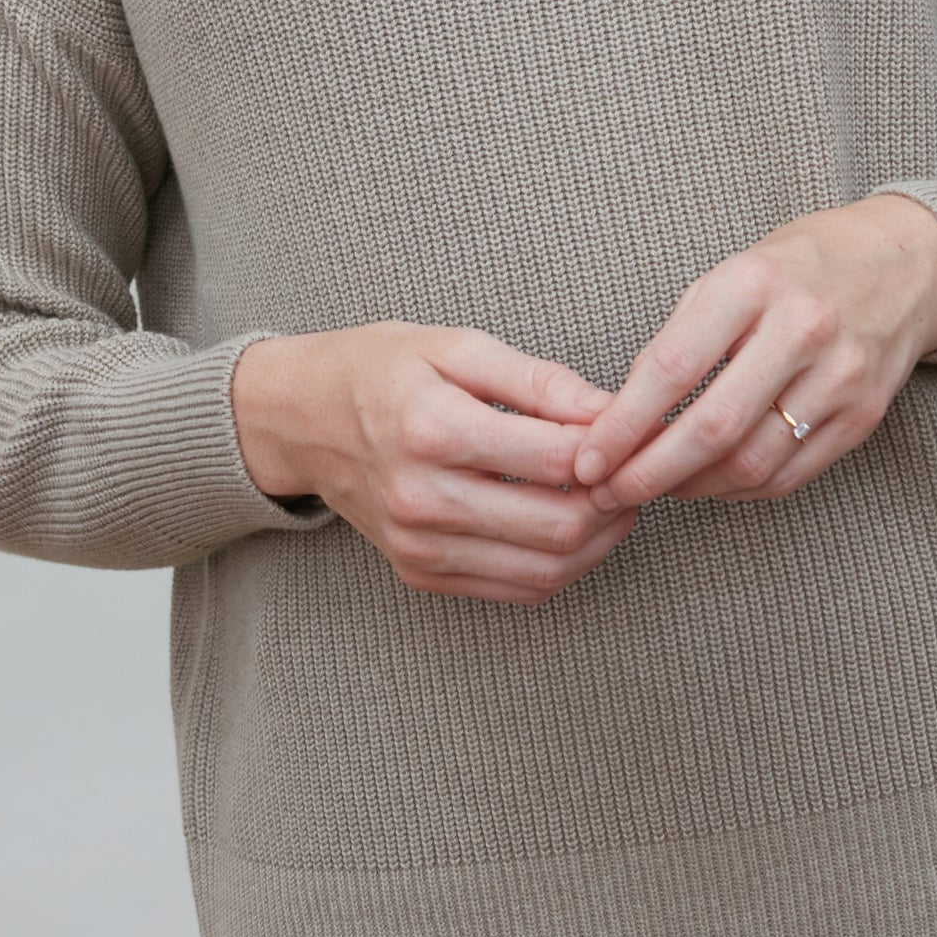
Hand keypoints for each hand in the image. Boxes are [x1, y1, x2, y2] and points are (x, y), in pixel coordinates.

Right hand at [232, 321, 636, 606]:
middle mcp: (422, 498)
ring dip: (599, 541)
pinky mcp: (420, 573)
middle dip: (615, 502)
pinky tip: (572, 527)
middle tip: (633, 470)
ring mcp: (418, 546)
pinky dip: (560, 565)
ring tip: (611, 499)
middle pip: (559, 525)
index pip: (556, 458)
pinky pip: (516, 589)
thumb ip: (538, 381)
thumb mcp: (456, 347)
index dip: (610, 448)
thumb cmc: (381, 369)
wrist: (302, 419)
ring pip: (546, 570)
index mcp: (433, 428)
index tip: (629, 431)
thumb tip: (610, 410)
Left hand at [570, 193, 936, 511]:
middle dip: (650, 473)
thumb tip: (622, 415)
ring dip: (692, 488)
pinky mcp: (863, 416)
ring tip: (656, 487)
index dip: (623, 424)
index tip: (587, 459)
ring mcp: (840, 377)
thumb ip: (678, 340)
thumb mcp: (728, 275)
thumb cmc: (796, 269)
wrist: (902, 265)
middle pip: (713, 428)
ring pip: (751, 463)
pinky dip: (739, 489)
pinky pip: (789, 475)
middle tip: (608, 493)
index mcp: (753, 285)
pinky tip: (710, 482)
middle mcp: (802, 331)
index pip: (674, 369)